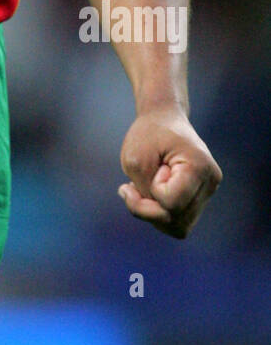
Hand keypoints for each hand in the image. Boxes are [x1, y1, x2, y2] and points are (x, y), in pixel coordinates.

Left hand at [118, 106, 221, 238]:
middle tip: (134, 185)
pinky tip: (152, 193)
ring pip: (178, 227)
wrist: (164, 117)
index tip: (153, 167)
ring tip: (145, 187)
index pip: (171, 203)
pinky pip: (178, 221)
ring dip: (154, 212)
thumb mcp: (134, 161)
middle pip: (176, 221)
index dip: (152, 191)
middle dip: (148, 208)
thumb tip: (158, 221)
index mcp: (199, 167)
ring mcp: (208, 192)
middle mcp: (210, 182)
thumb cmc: (148, 134)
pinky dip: (160, 212)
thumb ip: (143, 196)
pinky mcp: (200, 198)